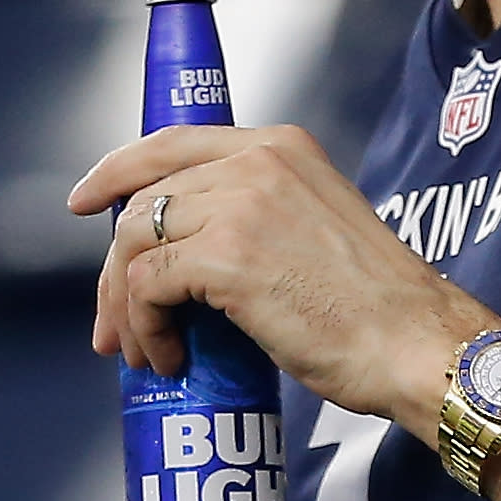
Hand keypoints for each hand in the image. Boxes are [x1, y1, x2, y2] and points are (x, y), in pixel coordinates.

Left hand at [70, 121, 479, 426]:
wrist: (414, 341)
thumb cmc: (375, 308)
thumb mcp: (318, 228)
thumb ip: (260, 217)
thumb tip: (187, 258)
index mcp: (281, 147)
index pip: (172, 142)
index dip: (117, 170)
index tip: (85, 203)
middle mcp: (256, 162)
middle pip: (142, 201)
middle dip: (114, 268)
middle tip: (112, 325)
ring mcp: (239, 205)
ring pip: (134, 244)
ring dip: (125, 305)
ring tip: (143, 352)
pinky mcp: (226, 256)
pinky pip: (147, 286)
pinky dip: (146, 327)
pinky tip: (171, 359)